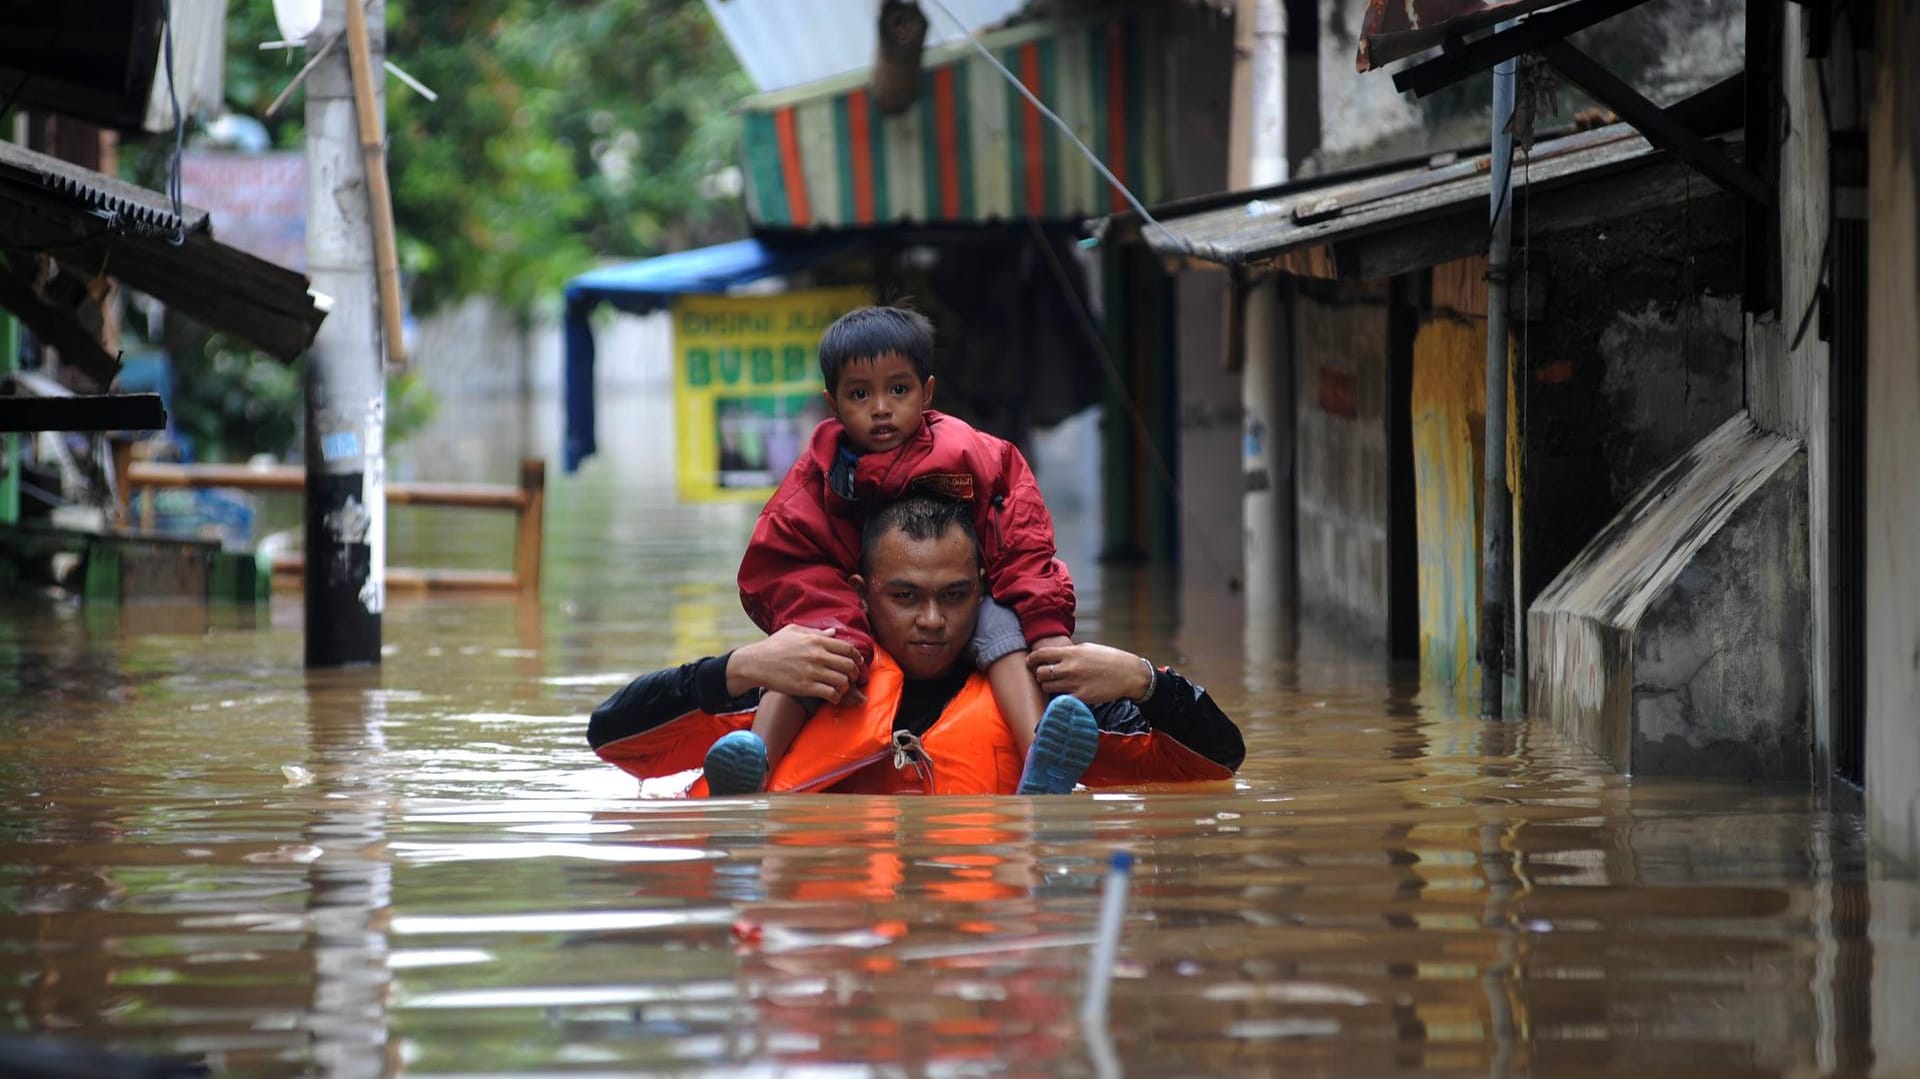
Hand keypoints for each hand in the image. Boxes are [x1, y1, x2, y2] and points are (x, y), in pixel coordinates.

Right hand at [727, 625, 863, 702]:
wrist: (755, 662)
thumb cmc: (773, 645)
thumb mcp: (793, 631)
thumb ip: (816, 632)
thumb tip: (834, 632)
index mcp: (816, 640)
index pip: (847, 648)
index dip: (856, 656)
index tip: (857, 662)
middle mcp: (817, 655)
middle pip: (848, 665)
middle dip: (853, 673)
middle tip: (851, 677)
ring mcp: (812, 672)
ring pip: (842, 681)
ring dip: (845, 686)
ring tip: (841, 687)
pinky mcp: (805, 687)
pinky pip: (831, 693)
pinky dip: (835, 697)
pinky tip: (832, 696)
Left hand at [1028, 642, 1152, 706]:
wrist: (1129, 674)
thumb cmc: (1110, 659)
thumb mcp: (1088, 648)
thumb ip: (1070, 652)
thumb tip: (1055, 655)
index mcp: (1071, 653)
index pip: (1040, 655)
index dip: (1031, 659)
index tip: (1030, 662)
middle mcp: (1069, 668)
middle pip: (1040, 673)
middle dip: (1040, 674)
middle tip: (1045, 676)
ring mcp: (1074, 684)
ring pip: (1047, 687)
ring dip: (1049, 686)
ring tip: (1057, 685)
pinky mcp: (1081, 698)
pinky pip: (1060, 700)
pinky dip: (1059, 698)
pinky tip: (1065, 695)